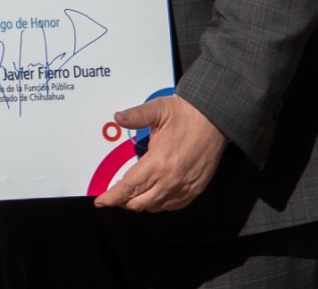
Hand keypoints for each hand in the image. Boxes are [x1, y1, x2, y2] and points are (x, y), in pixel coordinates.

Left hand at [95, 94, 227, 211]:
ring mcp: (184, 188)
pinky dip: (157, 204)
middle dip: (122, 202)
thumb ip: (136, 115)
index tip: (100, 202)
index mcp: (158, 163)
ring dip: (138, 204)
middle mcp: (170, 181)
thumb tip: (117, 117)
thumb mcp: (159, 109)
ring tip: (130, 195)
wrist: (216, 120)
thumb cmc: (186, 114)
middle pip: (138, 203)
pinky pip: (171, 206)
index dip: (112, 197)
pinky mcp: (194, 190)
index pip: (128, 188)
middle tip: (113, 195)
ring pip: (154, 207)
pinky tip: (151, 195)